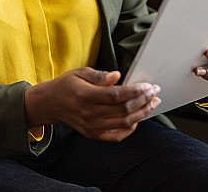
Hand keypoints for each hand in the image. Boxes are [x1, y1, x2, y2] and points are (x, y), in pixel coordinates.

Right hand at [24, 67, 160, 141]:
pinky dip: (131, 128)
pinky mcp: (94, 135)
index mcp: (85, 96)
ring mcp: (92, 127)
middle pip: (124, 110)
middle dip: (144, 100)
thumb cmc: (67, 85)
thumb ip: (100, 76)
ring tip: (153, 103)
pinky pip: (118, 135)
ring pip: (124, 122)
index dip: (135, 91)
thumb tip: (117, 76)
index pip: (116, 96)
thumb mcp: (80, 73)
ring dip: (142, 113)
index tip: (148, 86)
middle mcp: (89, 114)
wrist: (51, 104)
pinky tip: (139, 117)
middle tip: (155, 91)